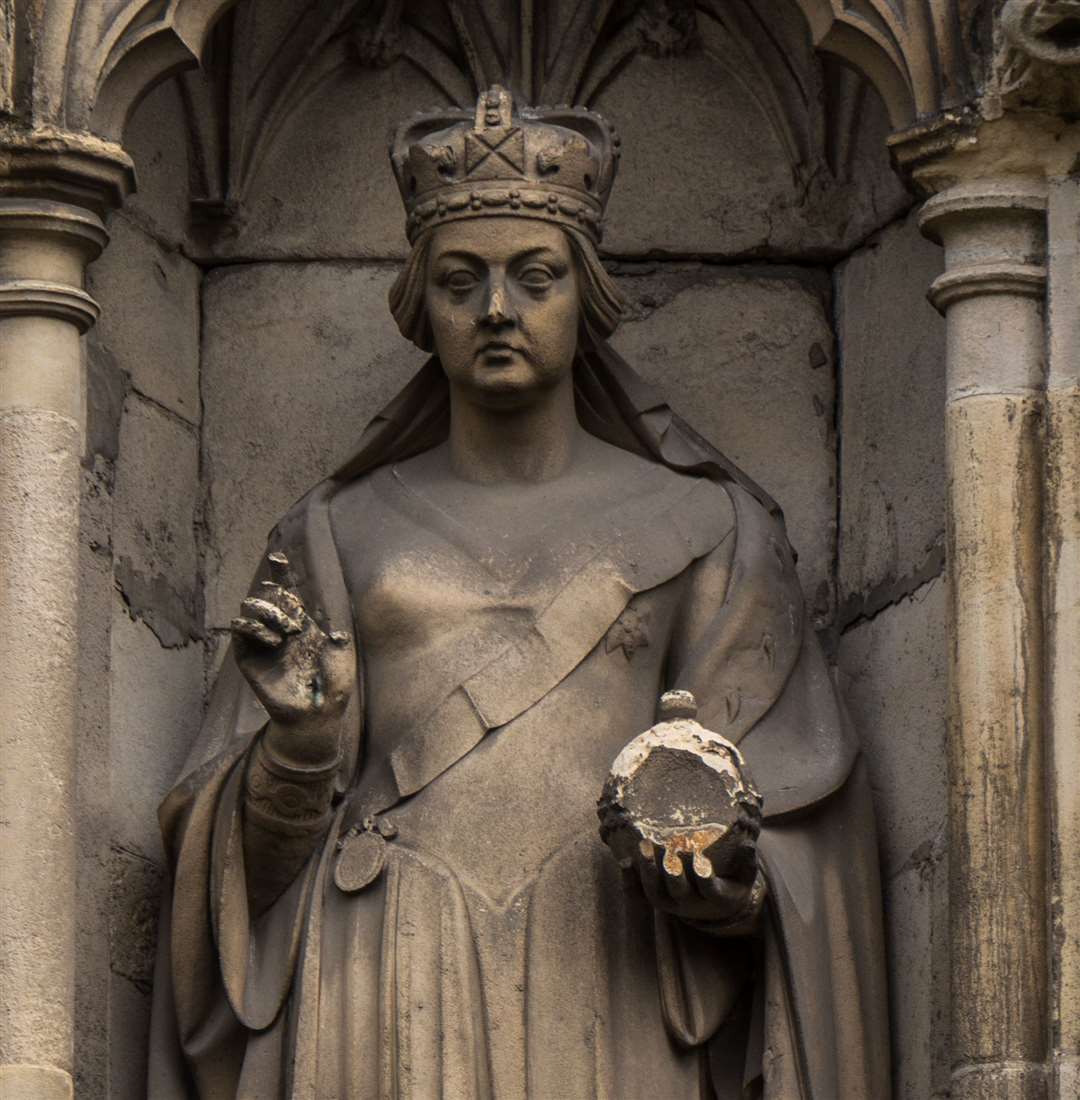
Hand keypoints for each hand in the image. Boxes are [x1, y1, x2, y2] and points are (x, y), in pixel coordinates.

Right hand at [231, 552, 354, 762]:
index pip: (289, 592)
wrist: (316, 713)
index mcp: (303, 622)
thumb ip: (336, 632)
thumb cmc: (333, 685)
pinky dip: (253, 629)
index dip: (281, 573)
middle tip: (296, 621)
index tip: (278, 556)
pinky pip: (240, 633)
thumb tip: (334, 618)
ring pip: (250, 609)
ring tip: (286, 633)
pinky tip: (272, 640)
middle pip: (266, 595)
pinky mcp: (248, 658)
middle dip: (278, 597)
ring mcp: (263, 642)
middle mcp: (280, 628)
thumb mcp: (341, 653)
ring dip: (268, 613)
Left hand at [631, 838, 765, 933]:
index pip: (709, 889)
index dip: (704, 878)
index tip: (700, 862)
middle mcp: (691, 904)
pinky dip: (631, 880)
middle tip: (668, 853)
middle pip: (678, 891)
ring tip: (643, 847)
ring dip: (648, 871)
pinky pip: (640, 894)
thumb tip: (750, 843)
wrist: (716, 908)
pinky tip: (624, 861)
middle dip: (673, 874)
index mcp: (717, 899)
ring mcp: (672, 903)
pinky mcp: (657, 900)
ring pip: (655, 893)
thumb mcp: (746, 876)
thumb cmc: (733, 883)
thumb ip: (748, 861)